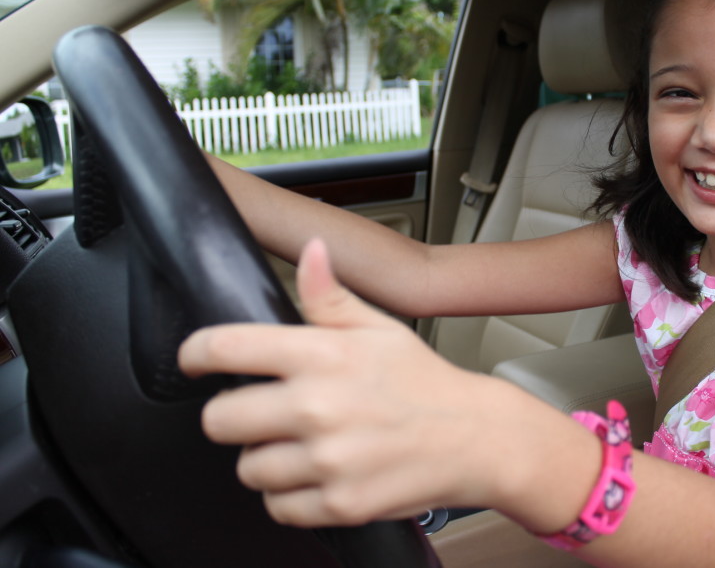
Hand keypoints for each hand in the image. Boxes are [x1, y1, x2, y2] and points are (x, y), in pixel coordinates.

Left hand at [178, 239, 508, 526]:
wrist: (475, 439)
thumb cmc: (425, 383)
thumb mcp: (380, 329)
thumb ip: (331, 297)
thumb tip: (310, 252)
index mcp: (323, 355)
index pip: (225, 348)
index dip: (194, 353)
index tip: (194, 359)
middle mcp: (318, 407)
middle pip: (219, 419)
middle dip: (232, 415)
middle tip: (260, 412)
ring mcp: (327, 460)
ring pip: (246, 468)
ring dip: (264, 459)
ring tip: (298, 445)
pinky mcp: (338, 504)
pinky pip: (277, 507)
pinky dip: (290, 496)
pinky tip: (316, 474)